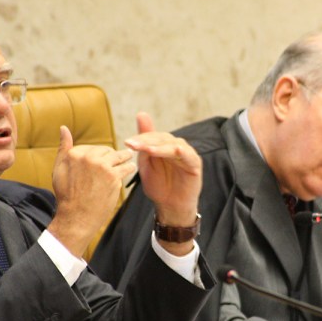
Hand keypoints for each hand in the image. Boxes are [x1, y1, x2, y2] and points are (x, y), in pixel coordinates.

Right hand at [48, 126, 136, 256]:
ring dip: (124, 158)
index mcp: (74, 153)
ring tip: (127, 160)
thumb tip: (63, 128)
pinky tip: (129, 170)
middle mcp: (88, 157)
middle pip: (107, 150)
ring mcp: (102, 166)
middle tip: (115, 164)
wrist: (76, 218)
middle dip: (112, 157)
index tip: (100, 166)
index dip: (99, 156)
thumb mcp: (59, 169)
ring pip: (119, 156)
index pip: (93, 148)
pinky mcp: (114, 176)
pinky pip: (127, 167)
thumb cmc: (67, 195)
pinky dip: (129, 168)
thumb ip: (63, 148)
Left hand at [124, 112, 201, 253]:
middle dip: (146, 140)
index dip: (140, 138)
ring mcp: (187, 154)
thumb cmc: (159, 186)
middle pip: (162, 137)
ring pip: (172, 144)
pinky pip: (186, 154)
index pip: (152, 136)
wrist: (170, 207)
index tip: (127, 142)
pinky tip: (165, 152)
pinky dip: (175, 151)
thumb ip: (144, 142)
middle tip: (132, 144)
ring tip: (146, 150)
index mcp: (164, 145)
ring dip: (159, 145)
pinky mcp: (194, 163)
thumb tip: (141, 114)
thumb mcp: (146, 163)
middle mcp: (176, 146)